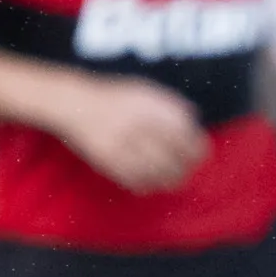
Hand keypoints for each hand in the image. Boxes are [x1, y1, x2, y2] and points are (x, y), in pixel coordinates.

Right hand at [59, 76, 206, 192]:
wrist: (75, 104)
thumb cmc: (116, 98)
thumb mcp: (145, 91)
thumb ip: (170, 104)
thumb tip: (194, 118)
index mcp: (148, 108)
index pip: (182, 134)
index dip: (195, 148)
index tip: (200, 154)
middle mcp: (136, 125)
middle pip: (171, 155)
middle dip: (184, 167)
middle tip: (188, 170)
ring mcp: (120, 144)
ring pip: (154, 170)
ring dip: (169, 180)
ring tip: (175, 181)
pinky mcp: (107, 160)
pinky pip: (132, 179)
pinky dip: (147, 185)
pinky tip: (152, 185)